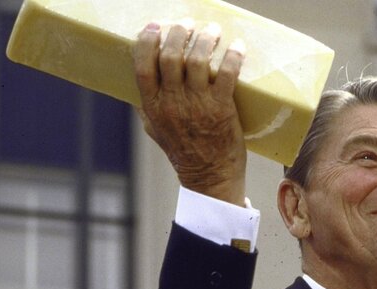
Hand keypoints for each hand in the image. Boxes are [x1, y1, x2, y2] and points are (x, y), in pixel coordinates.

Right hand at [133, 21, 246, 206]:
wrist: (210, 177)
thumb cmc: (183, 153)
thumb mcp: (156, 130)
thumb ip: (147, 107)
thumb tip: (139, 85)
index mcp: (153, 106)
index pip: (143, 66)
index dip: (147, 41)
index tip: (155, 26)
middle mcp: (172, 103)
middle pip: (170, 56)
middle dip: (178, 33)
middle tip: (188, 24)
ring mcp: (197, 104)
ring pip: (197, 60)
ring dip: (205, 39)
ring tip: (212, 31)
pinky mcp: (222, 108)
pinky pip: (226, 74)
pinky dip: (232, 56)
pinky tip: (237, 47)